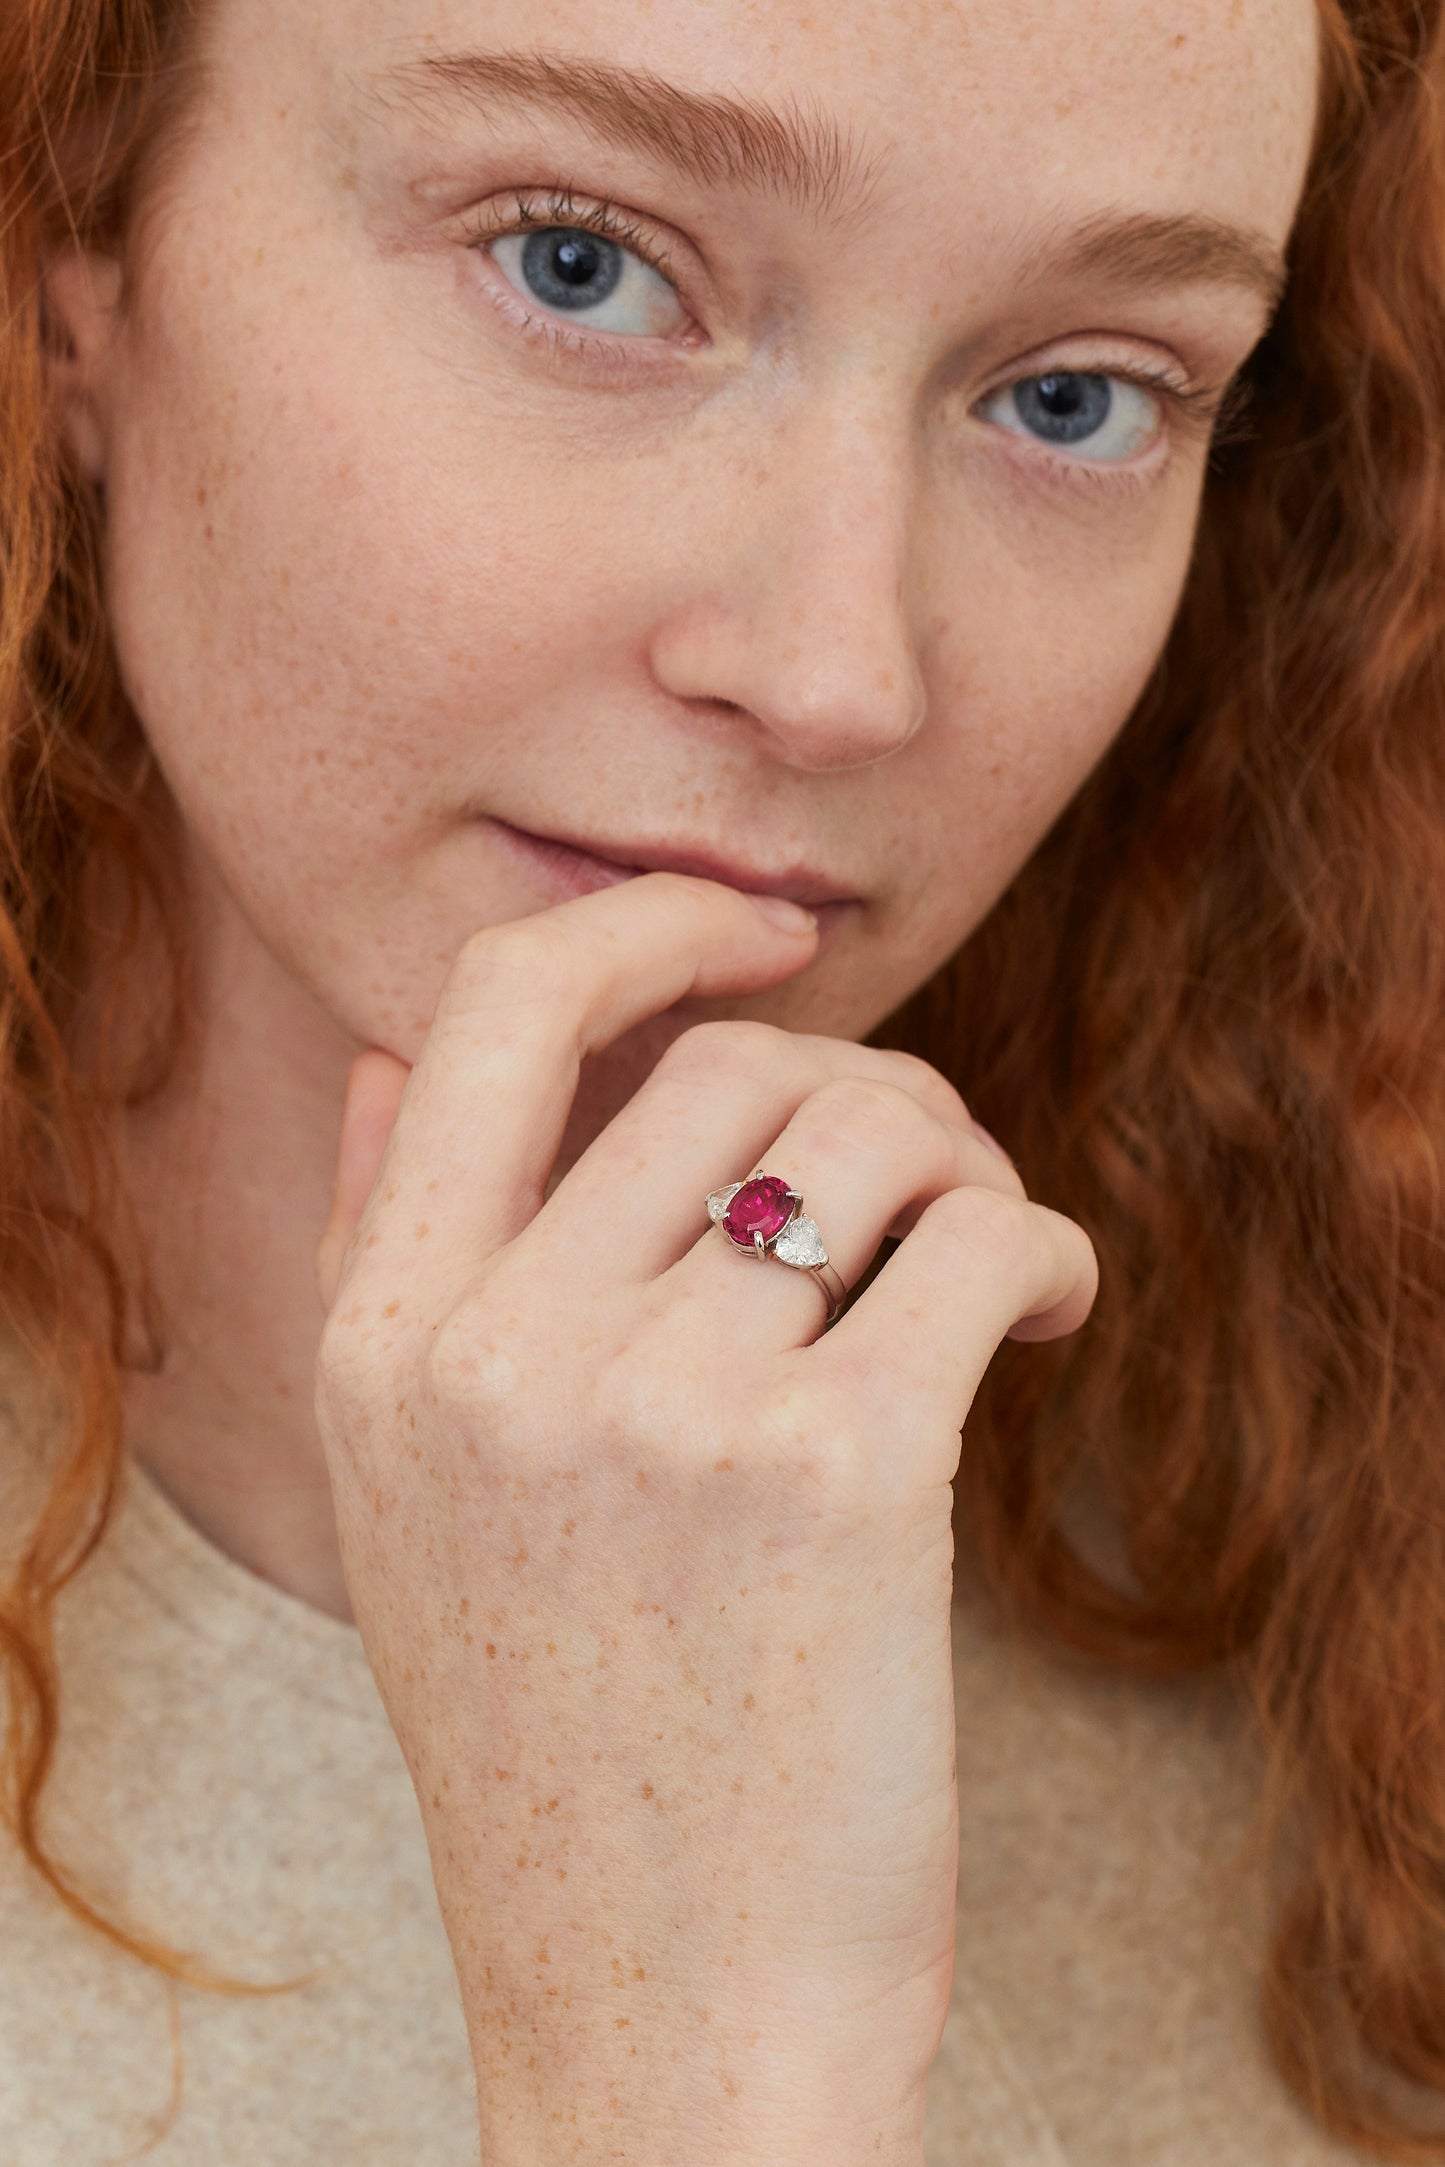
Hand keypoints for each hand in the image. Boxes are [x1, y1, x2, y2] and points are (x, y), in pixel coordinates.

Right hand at [314, 873, 1096, 2166]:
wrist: (665, 2007)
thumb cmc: (558, 1741)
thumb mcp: (402, 1494)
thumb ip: (375, 1251)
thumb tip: (387, 1052)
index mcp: (384, 1342)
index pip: (488, 1006)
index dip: (645, 925)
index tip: (756, 933)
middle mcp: (505, 1351)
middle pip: (729, 1060)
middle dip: (859, 1083)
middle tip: (922, 1172)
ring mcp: (670, 1408)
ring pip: (874, 1131)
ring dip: (962, 1161)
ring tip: (982, 1251)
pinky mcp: (845, 1472)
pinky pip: (985, 1240)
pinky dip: (1044, 1250)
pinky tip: (1046, 1308)